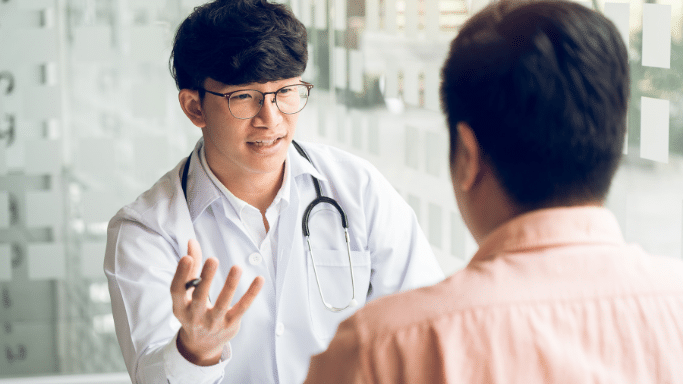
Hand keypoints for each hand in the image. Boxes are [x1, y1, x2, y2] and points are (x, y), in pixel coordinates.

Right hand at [170, 239, 264, 365]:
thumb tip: (192, 241)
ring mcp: (213, 322)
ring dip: (230, 285)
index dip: (181, 274)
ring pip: (222, 304)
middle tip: (213, 259)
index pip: (177, 290)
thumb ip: (191, 267)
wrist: (201, 345)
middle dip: (206, 279)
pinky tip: (259, 279)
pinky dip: (251, 294)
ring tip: (237, 267)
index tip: (186, 258)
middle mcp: (194, 316)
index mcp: (180, 307)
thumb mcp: (187, 294)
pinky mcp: (230, 324)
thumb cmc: (193, 311)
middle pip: (199, 297)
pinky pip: (242, 308)